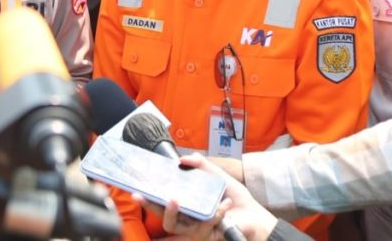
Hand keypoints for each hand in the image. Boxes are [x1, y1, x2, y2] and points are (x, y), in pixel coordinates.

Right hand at [135, 153, 278, 240]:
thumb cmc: (236, 199)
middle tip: (140, 195)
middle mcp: (188, 218)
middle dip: (149, 206)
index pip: (163, 200)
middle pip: (161, 215)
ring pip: (173, 224)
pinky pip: (201, 226)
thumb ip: (201, 165)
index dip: (148, 196)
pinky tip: (224, 204)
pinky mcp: (206, 235)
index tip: (136, 188)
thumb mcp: (218, 176)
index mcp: (188, 203)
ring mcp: (195, 228)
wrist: (255, 216)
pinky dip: (214, 212)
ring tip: (174, 199)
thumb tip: (182, 158)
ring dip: (171, 211)